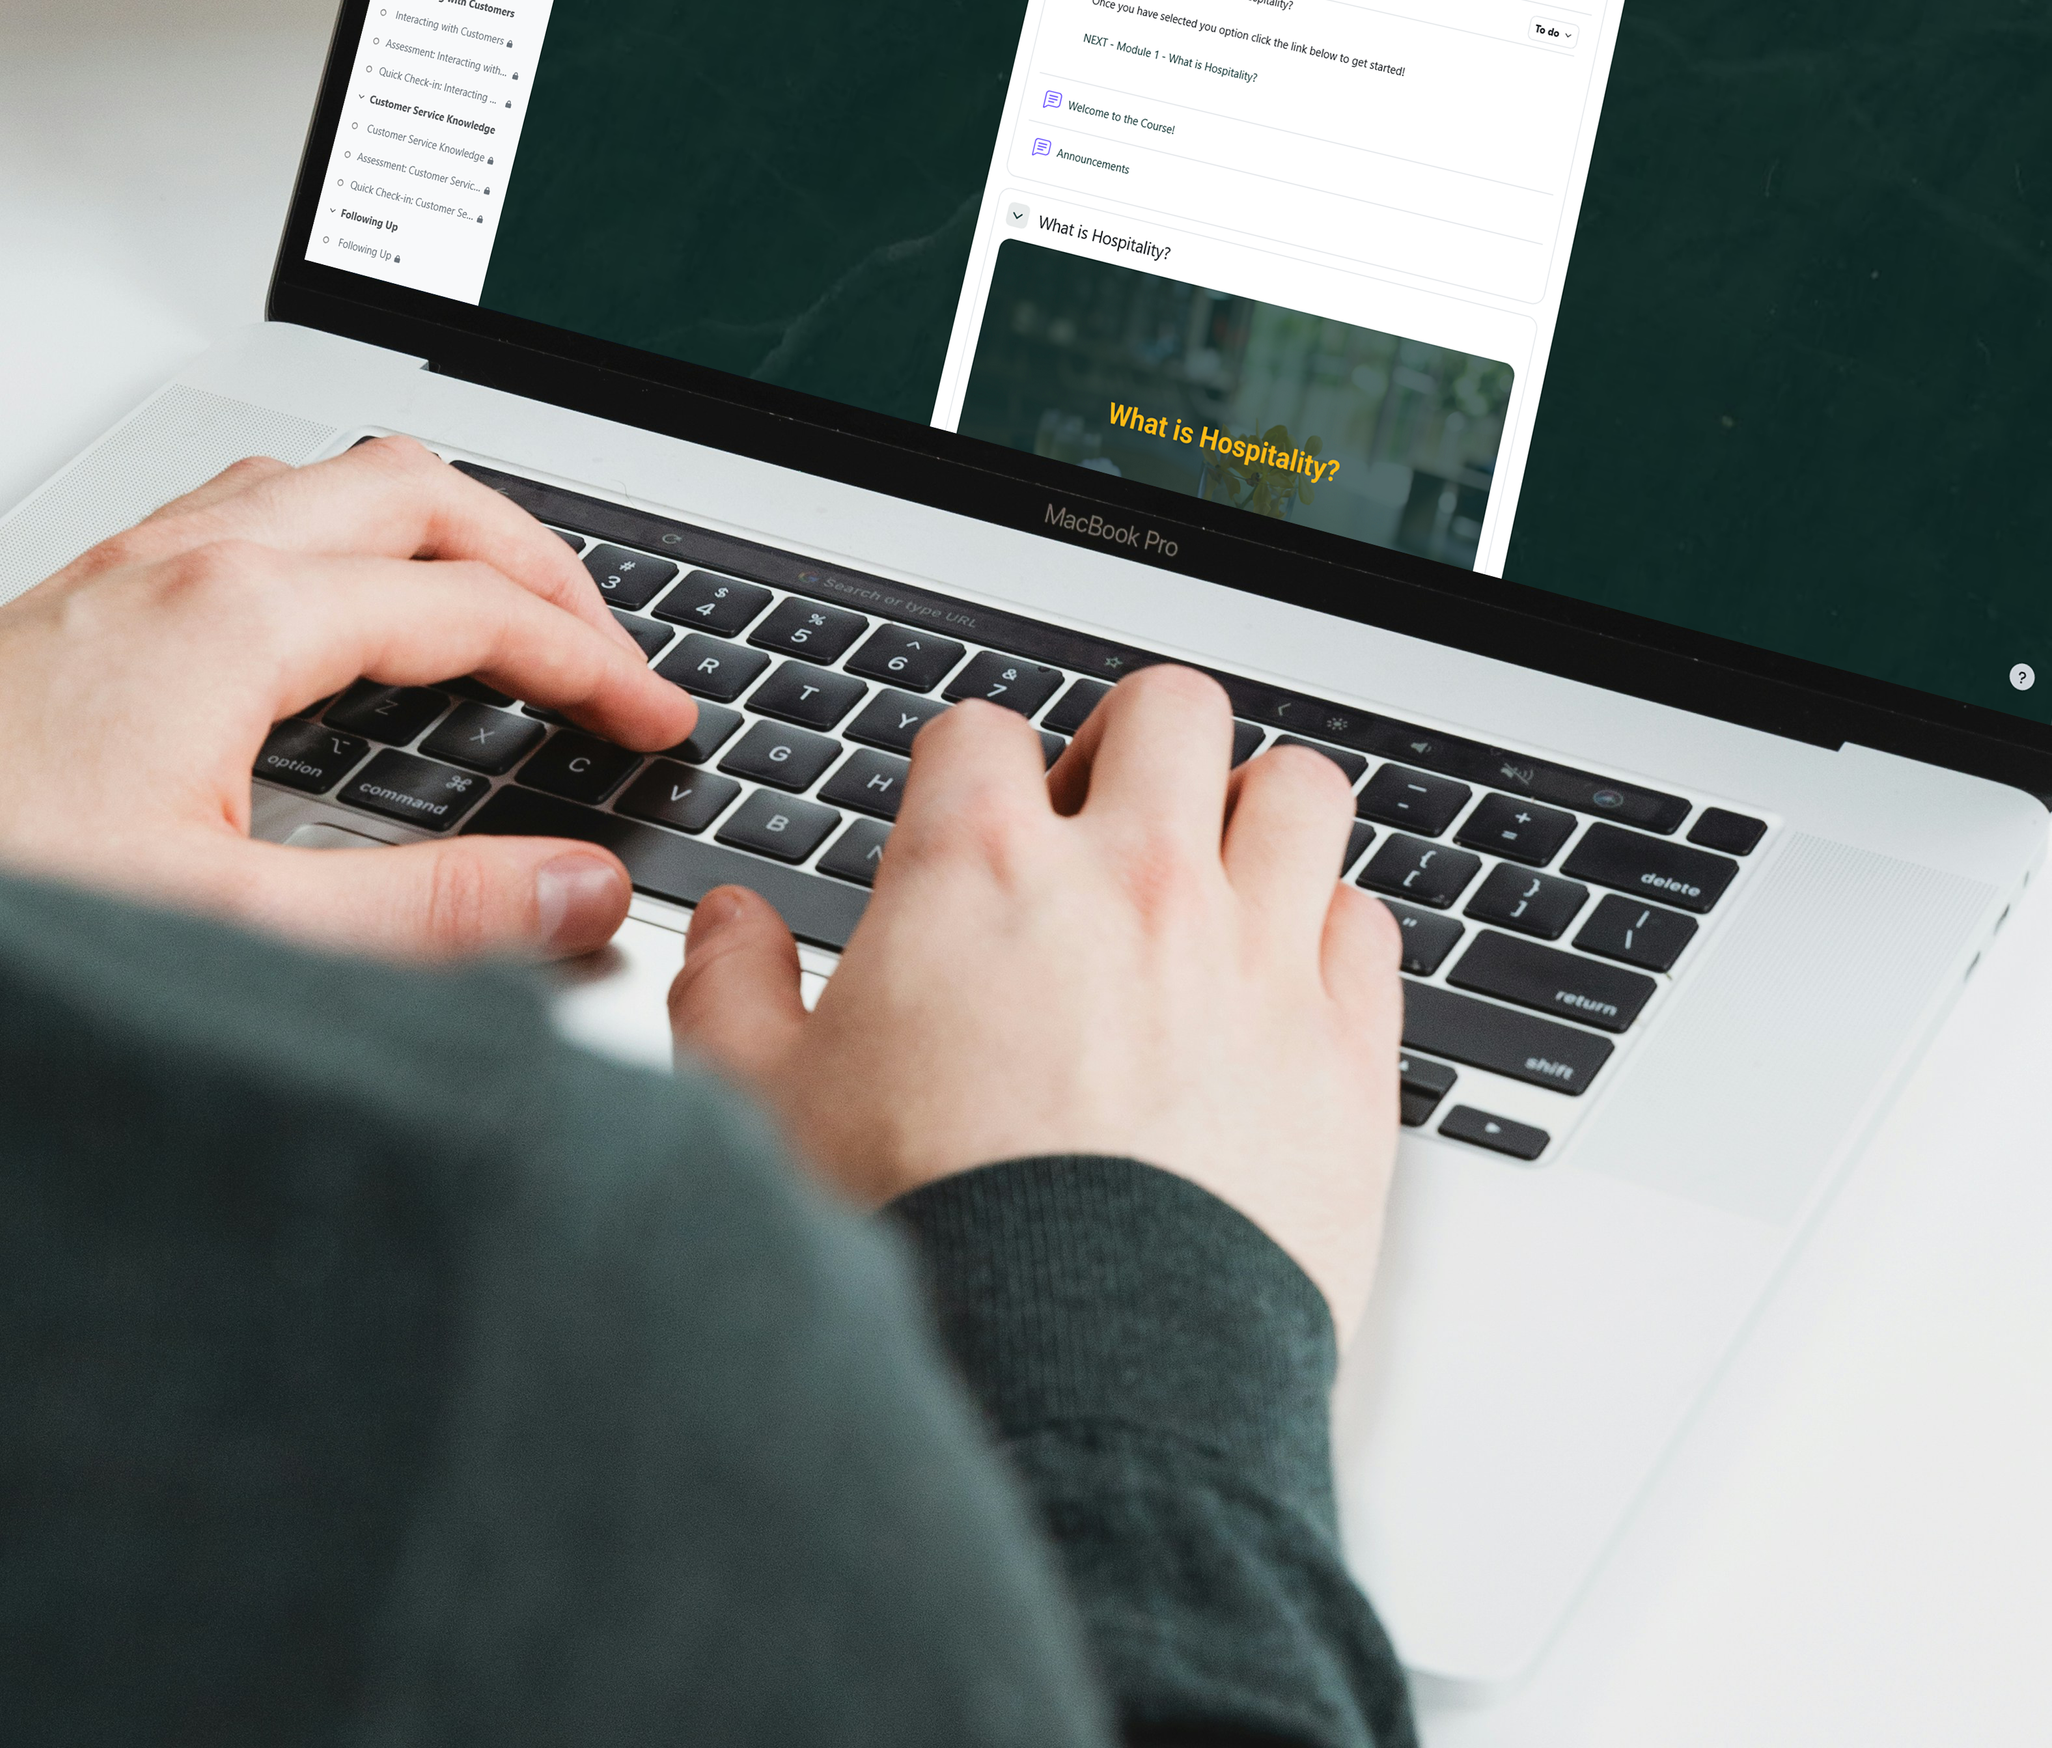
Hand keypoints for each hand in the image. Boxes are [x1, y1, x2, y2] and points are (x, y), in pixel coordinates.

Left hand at [0, 435, 693, 964]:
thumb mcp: (230, 923)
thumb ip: (426, 916)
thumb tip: (575, 891)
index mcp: (242, 616)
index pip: (472, 608)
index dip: (590, 661)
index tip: (655, 719)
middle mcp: (189, 558)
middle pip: (421, 491)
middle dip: (539, 562)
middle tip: (607, 649)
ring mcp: (130, 561)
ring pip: (334, 480)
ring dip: (440, 527)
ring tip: (502, 609)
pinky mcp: (87, 591)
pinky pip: (260, 507)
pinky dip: (349, 536)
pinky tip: (338, 614)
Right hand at [668, 673, 1402, 1342]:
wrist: (1074, 1391)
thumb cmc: (927, 1251)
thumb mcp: (764, 1113)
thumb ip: (732, 993)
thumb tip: (730, 928)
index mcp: (983, 870)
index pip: (982, 730)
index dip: (966, 773)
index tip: (967, 827)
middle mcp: (1133, 884)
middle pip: (1169, 709)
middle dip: (1134, 748)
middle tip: (1108, 821)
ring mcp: (1256, 959)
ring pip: (1299, 793)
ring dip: (1257, 820)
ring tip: (1219, 881)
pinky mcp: (1346, 1056)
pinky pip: (1370, 927)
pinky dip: (1330, 940)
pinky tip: (1283, 988)